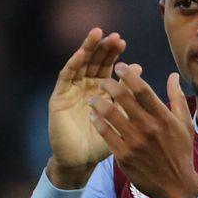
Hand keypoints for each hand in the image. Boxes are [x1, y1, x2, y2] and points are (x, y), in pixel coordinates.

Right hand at [47, 28, 126, 187]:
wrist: (81, 162)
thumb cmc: (102, 143)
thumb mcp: (119, 116)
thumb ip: (128, 93)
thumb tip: (138, 67)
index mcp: (100, 90)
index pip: (106, 67)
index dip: (113, 54)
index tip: (123, 43)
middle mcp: (85, 87)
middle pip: (94, 62)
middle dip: (103, 48)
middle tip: (113, 37)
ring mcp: (71, 90)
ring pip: (80, 64)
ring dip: (88, 49)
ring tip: (97, 35)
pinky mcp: (58, 97)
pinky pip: (65, 77)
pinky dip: (73, 64)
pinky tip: (81, 53)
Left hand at [91, 64, 197, 197]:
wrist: (176, 186)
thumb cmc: (181, 153)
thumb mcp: (185, 124)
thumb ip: (177, 98)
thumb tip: (173, 75)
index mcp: (163, 117)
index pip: (142, 90)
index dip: (129, 75)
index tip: (120, 67)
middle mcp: (148, 128)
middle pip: (123, 98)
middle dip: (109, 85)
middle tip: (102, 80)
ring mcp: (134, 142)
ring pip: (110, 115)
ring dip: (98, 102)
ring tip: (93, 98)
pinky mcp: (124, 156)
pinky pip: (106, 134)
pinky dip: (98, 122)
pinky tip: (93, 116)